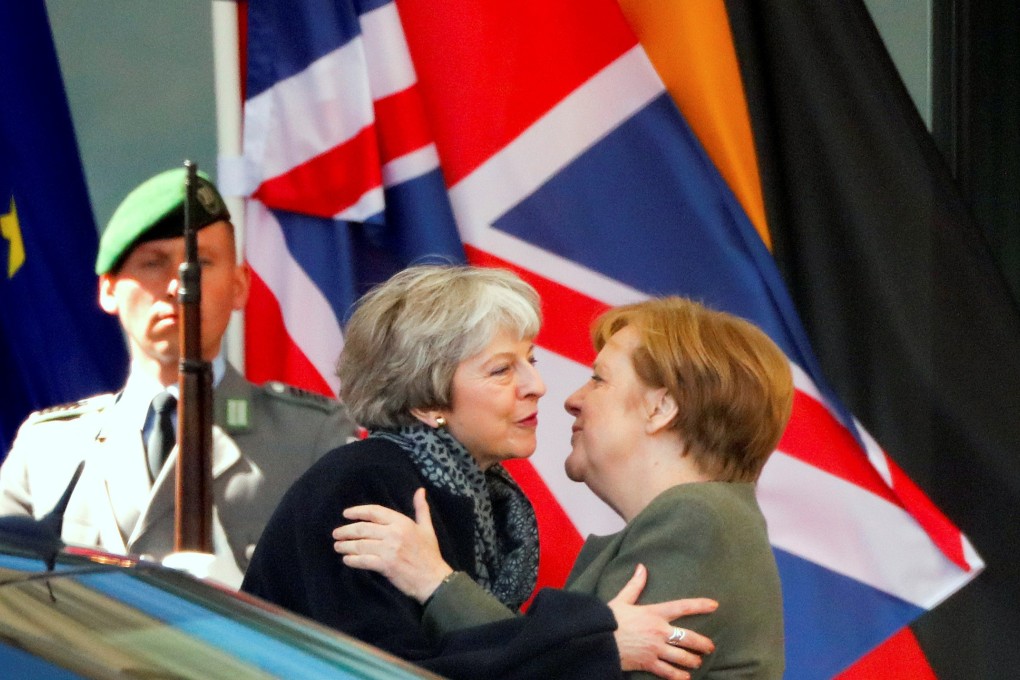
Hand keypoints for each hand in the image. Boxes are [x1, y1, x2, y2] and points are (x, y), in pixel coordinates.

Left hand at [332, 487, 452, 602]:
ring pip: (361, 545)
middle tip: (336, 534)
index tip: (346, 514)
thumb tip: (420, 490)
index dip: (358, 511)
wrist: (434, 579)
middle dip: (346, 531)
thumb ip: (421, 508)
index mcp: (402, 522)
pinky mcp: (386, 565)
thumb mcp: (427, 528)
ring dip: (346, 546)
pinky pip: (364, 560)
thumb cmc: (429, 554)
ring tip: (338, 547)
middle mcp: (394, 533)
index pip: (374, 512)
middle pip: (363, 529)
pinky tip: (347, 560)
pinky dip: (353, 560)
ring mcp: (389, 550)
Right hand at [607, 564, 716, 679]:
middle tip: (710, 647)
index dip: (700, 605)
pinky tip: (685, 677)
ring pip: (682, 656)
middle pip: (688, 637)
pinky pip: (668, 672)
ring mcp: (655, 649)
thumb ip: (635, 585)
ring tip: (698, 662)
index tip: (714, 605)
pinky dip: (678, 676)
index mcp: (654, 613)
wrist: (597, 638)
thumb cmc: (609, 618)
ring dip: (692, 660)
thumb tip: (641, 567)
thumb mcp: (622, 599)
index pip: (681, 607)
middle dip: (702, 643)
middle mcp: (659, 631)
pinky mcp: (648, 663)